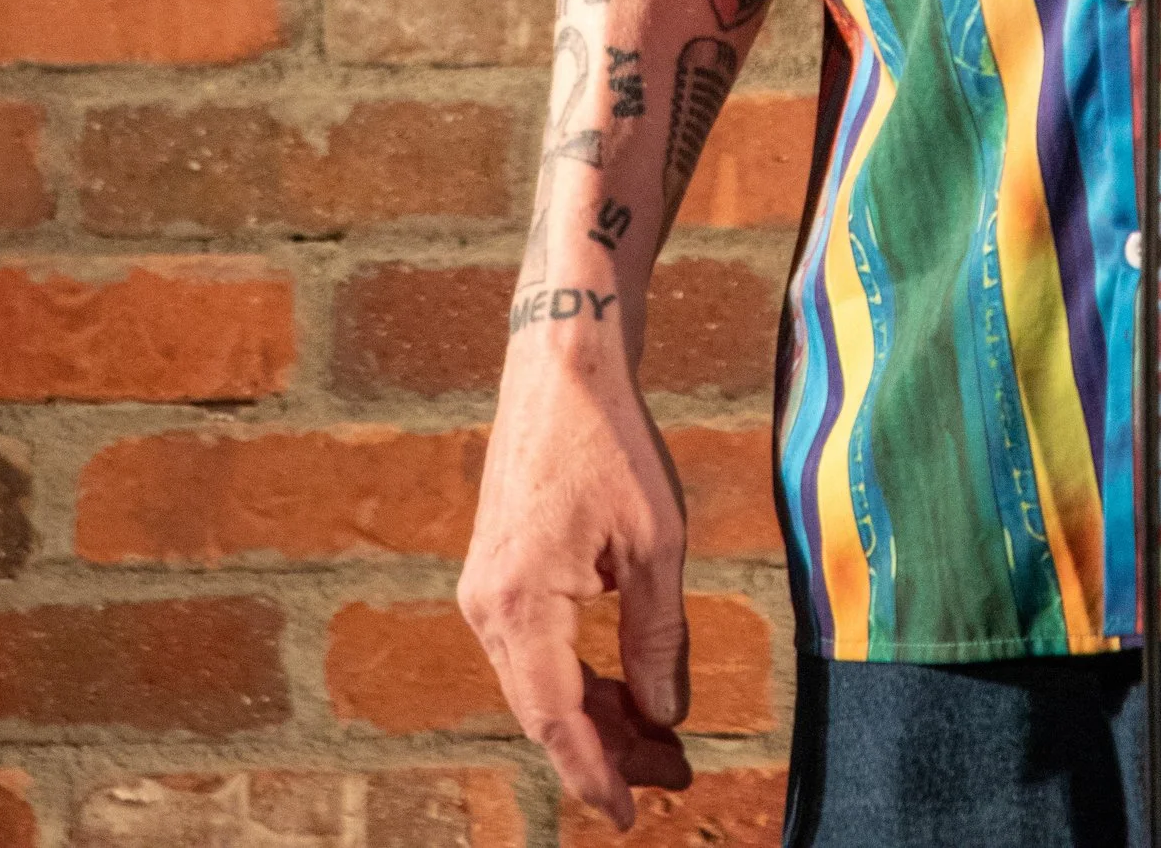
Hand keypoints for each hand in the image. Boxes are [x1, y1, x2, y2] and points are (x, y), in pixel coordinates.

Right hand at [458, 342, 692, 830]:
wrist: (562, 358)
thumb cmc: (610, 439)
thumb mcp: (655, 542)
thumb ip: (657, 637)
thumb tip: (663, 716)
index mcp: (518, 604)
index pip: (556, 719)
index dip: (596, 774)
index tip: (632, 817)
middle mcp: (486, 606)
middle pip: (545, 710)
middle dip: (607, 750)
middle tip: (674, 776)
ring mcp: (486, 588)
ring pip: (540, 683)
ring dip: (596, 715)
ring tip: (663, 742)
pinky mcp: (498, 570)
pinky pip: (535, 648)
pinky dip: (579, 675)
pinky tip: (625, 691)